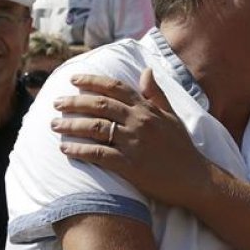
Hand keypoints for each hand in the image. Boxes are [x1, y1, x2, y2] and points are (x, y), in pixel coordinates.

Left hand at [50, 69, 210, 207]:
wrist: (195, 179)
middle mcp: (139, 122)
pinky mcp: (129, 165)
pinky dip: (79, 150)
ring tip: (53, 125)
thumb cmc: (183, 149)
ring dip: (71, 125)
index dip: (92, 81)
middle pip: (99, 105)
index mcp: (148, 109)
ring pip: (94, 127)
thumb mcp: (172, 116)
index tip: (73, 79)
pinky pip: (98, 154)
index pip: (115, 87)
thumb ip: (156, 94)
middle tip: (56, 102)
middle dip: (74, 101)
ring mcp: (133, 143)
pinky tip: (65, 148)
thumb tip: (145, 70)